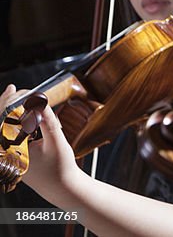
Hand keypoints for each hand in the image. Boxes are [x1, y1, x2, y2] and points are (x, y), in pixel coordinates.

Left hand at [1, 84, 85, 202]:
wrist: (62, 187)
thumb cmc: (59, 168)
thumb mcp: (56, 140)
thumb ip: (46, 120)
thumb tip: (39, 101)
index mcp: (9, 150)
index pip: (1, 121)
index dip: (5, 102)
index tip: (14, 90)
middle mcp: (5, 153)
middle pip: (0, 122)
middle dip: (7, 104)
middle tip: (16, 90)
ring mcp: (8, 154)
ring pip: (4, 127)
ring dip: (11, 112)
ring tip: (22, 98)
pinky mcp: (13, 154)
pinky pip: (9, 134)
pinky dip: (15, 121)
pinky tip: (24, 113)